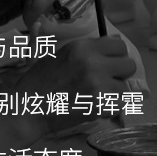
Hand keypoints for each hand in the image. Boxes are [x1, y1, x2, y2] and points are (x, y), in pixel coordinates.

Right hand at [12, 36, 136, 138]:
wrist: (27, 108)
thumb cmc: (38, 82)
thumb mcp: (57, 55)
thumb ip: (83, 51)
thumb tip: (105, 47)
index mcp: (82, 47)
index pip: (119, 45)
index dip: (116, 56)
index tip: (109, 65)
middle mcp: (92, 61)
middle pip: (128, 65)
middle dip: (119, 76)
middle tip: (105, 83)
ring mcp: (97, 83)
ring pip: (125, 88)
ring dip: (114, 95)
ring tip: (96, 98)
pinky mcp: (99, 103)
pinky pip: (119, 105)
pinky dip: (109, 110)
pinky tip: (93, 109)